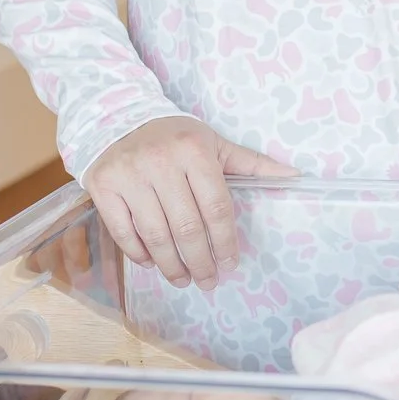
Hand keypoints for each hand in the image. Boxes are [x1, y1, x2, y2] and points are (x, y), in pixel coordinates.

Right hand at [83, 118, 297, 292]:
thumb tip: (294, 176)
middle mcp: (160, 163)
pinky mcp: (104, 188)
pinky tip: (153, 263)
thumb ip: (252, 164)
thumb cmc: (175, 137)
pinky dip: (140, 253)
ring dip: (172, 265)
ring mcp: (129, 176)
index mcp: (194, 151)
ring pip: (156, 235)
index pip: (216, 207)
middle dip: (201, 261)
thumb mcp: (214, 143)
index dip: (226, 242)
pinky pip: (123, 232)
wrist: (119, 119)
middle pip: (187, 227)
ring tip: (183, 279)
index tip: (230, 264)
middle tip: (208, 281)